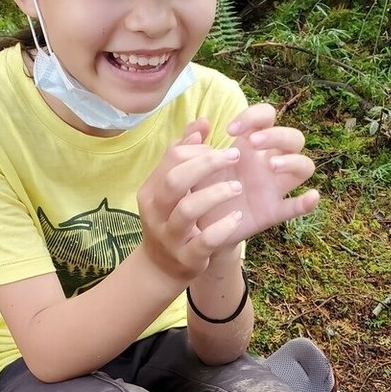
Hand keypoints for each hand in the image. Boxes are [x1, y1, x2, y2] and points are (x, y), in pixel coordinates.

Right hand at [137, 120, 247, 281]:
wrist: (162, 268)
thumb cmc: (173, 219)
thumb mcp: (174, 188)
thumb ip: (185, 154)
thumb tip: (200, 123)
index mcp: (152, 190)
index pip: (173, 157)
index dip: (199, 149)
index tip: (219, 150)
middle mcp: (156, 212)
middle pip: (175, 178)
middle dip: (207, 163)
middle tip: (234, 156)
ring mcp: (169, 236)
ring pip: (188, 208)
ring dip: (216, 194)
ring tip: (237, 188)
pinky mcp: (186, 257)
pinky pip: (205, 241)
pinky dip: (223, 227)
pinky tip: (238, 217)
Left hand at [196, 103, 318, 244]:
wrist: (197, 226)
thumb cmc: (199, 189)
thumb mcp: (191, 166)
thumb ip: (190, 145)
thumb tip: (199, 125)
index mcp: (249, 145)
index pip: (267, 117)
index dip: (254, 116)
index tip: (230, 130)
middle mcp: (267, 162)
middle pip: (294, 137)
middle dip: (277, 135)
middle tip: (252, 144)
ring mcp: (274, 186)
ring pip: (304, 165)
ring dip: (293, 161)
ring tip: (271, 166)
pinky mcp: (274, 211)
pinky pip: (297, 206)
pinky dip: (308, 202)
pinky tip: (311, 197)